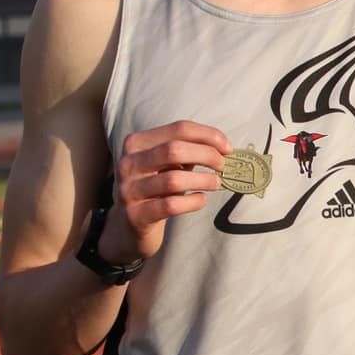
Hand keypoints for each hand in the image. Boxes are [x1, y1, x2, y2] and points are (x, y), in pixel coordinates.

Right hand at [106, 120, 232, 261]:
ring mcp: (128, 190)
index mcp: (136, 143)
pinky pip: (171, 205)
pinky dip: (193, 201)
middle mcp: (128, 163)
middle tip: (222, 165)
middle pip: (174, 150)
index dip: (209, 135)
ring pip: (173, 179)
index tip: (228, 148)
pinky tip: (201, 199)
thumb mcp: (167, 164)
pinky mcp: (135, 215)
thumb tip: (224, 147)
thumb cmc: (156, 188)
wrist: (127, 225)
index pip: (179, 128)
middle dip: (206, 155)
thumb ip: (188, 151)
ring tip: (216, 183)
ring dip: (203, 180)